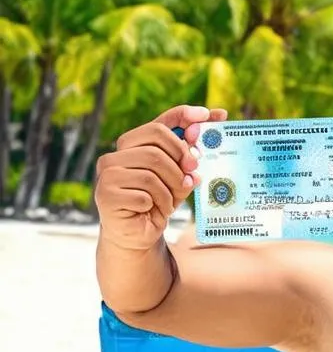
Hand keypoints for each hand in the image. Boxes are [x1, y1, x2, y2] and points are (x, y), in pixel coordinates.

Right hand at [95, 105, 226, 250]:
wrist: (137, 235)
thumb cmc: (158, 202)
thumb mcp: (178, 179)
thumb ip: (187, 161)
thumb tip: (202, 142)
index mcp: (132, 146)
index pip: (159, 124)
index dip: (184, 116)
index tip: (207, 116)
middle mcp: (115, 155)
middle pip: (156, 145)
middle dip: (180, 161)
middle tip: (192, 174)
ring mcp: (107, 173)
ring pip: (152, 172)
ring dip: (170, 190)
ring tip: (169, 203)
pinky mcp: (106, 194)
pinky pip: (144, 194)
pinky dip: (158, 205)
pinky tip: (153, 211)